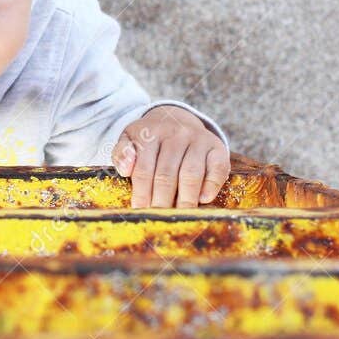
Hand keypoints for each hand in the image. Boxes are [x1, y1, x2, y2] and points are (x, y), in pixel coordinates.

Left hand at [111, 106, 229, 206]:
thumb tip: (125, 169)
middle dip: (161, 201)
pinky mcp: (217, 147)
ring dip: (185, 199)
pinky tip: (203, 199)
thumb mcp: (130, 140)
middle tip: (159, 218)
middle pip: (166, 174)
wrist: (177, 120)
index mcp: (150, 132)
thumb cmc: (150, 140)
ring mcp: (198, 139)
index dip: (141, 193)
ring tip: (179, 215)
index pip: (144, 169)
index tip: (140, 210)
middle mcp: (176, 133)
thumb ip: (121, 154)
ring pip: (190, 173)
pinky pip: (217, 168)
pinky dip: (211, 185)